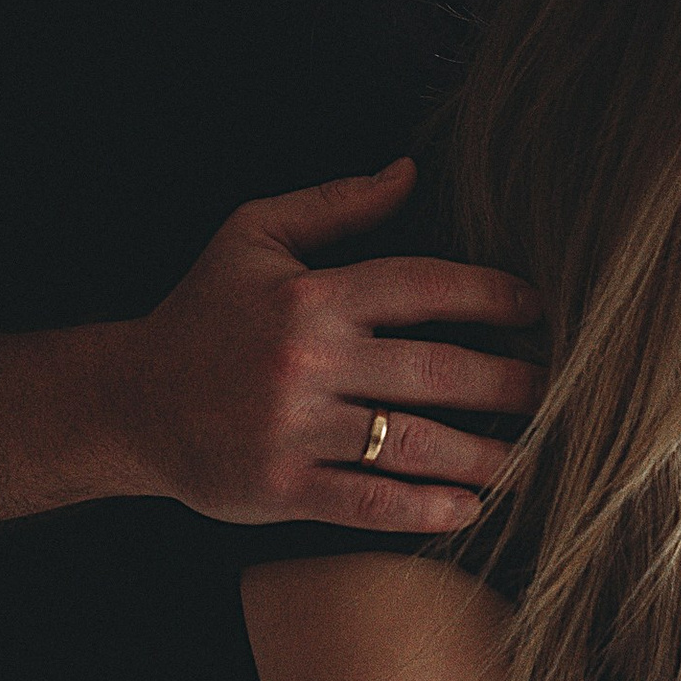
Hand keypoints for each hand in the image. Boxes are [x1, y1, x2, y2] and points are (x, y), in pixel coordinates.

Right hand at [114, 161, 545, 528]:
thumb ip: (333, 205)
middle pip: (433, 370)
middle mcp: (308, 360)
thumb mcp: (253, 237)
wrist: (130, 401)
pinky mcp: (282, 487)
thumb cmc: (202, 314)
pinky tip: (468, 507)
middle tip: (549, 390)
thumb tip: (408, 173)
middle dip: (505, 382)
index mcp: (311, 296)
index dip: (488, 295)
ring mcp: (296, 429)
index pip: (421, 287)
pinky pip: (370, 502)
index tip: (533, 308)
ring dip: (481, 454)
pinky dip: (425, 508)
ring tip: (524, 457)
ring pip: (412, 442)